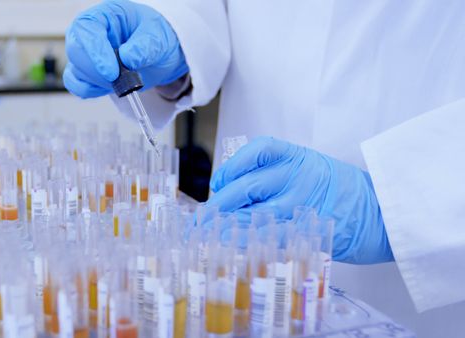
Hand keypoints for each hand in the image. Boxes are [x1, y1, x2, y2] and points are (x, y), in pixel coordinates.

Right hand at [64, 0, 188, 97]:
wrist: (158, 55)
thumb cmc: (155, 37)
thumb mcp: (158, 36)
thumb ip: (145, 46)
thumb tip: (128, 59)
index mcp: (104, 15)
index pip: (87, 28)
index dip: (96, 51)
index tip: (111, 72)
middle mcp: (89, 32)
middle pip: (76, 51)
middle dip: (97, 71)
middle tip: (119, 79)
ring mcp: (86, 53)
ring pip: (77, 71)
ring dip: (99, 82)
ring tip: (124, 79)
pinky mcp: (87, 73)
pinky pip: (77, 85)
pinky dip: (92, 91)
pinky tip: (110, 87)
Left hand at [207, 136, 393, 263]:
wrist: (381, 212)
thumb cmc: (340, 191)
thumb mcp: (310, 168)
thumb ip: (276, 174)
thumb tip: (232, 191)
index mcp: (297, 156)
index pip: (256, 152)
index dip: (231, 167)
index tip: (219, 182)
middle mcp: (297, 176)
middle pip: (247, 185)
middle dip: (219, 203)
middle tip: (201, 218)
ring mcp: (302, 203)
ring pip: (254, 212)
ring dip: (226, 225)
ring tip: (207, 233)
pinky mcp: (306, 229)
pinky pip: (269, 234)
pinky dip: (247, 239)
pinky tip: (231, 243)